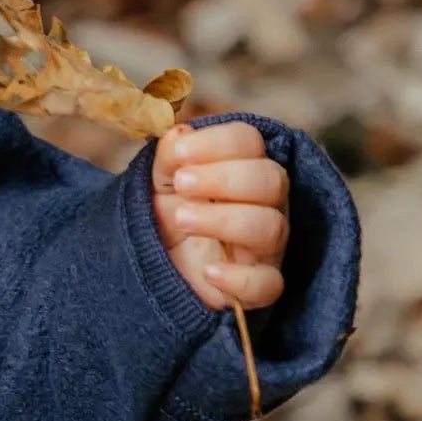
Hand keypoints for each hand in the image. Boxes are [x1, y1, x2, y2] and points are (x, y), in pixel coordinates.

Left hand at [151, 119, 288, 313]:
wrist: (150, 270)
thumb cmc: (164, 218)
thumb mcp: (159, 183)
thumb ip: (168, 157)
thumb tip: (179, 133)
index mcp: (243, 170)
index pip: (250, 142)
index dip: (217, 143)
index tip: (178, 153)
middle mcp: (264, 204)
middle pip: (271, 180)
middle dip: (223, 178)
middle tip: (182, 184)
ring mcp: (265, 247)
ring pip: (270, 227)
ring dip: (223, 219)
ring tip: (181, 218)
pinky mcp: (257, 287)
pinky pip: (268, 285)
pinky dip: (240, 279)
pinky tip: (209, 271)